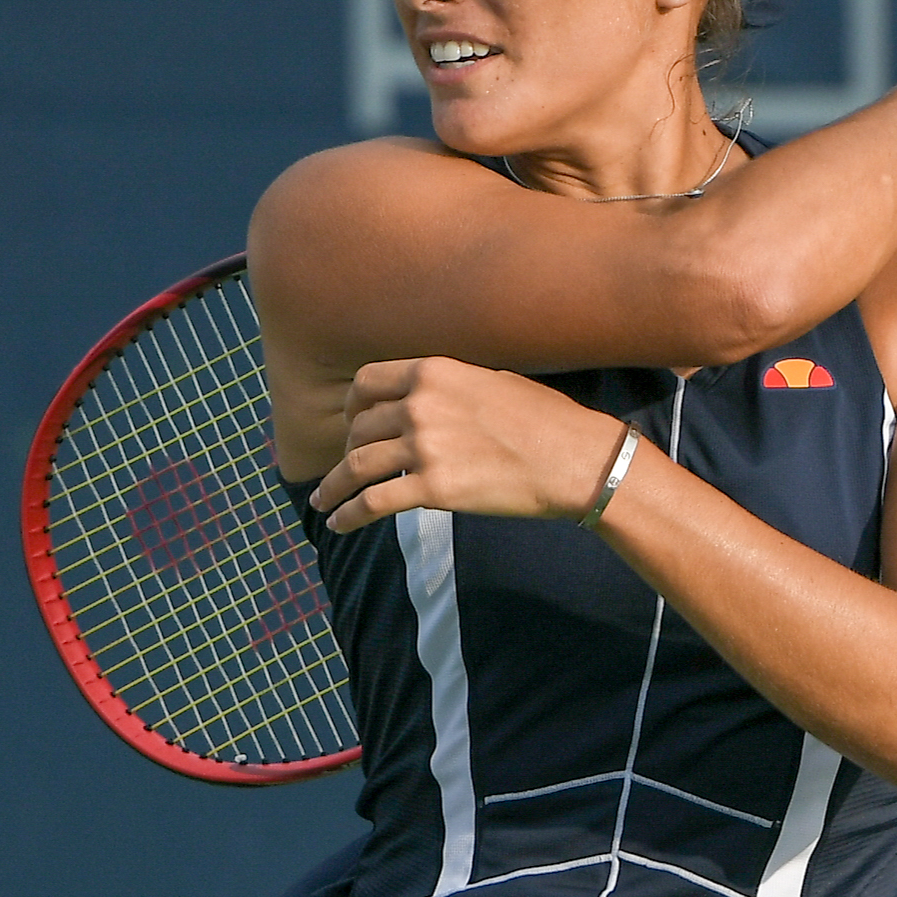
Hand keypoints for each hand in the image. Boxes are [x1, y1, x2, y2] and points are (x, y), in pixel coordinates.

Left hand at [306, 359, 625, 533]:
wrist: (573, 458)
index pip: (366, 382)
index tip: (350, 424)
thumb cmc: (544, 420)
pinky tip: (339, 524)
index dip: (351, 406)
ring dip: (334, 487)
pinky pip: (373, 502)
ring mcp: (424, 446)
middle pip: (359, 428)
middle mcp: (420, 404)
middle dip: (346, 451)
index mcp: (433, 372)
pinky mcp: (432, 488)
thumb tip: (428, 400)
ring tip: (323, 503)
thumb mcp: (490, 381)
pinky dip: (349, 515)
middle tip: (346, 470)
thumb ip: (449, 387)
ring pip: (356, 466)